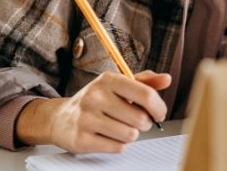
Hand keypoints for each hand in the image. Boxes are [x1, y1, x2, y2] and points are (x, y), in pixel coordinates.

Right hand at [17, 70, 169, 153]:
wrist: (60, 118)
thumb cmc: (95, 101)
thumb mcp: (117, 86)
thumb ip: (144, 82)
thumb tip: (166, 79)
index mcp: (108, 80)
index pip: (145, 94)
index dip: (158, 107)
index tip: (158, 114)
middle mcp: (95, 96)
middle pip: (140, 119)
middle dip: (143, 124)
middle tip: (134, 121)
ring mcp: (87, 118)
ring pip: (130, 135)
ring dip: (130, 135)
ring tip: (118, 128)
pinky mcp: (82, 139)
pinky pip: (117, 147)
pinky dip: (118, 145)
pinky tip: (107, 136)